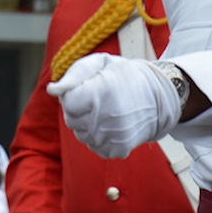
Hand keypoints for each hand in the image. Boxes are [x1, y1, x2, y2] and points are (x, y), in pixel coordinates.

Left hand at [48, 53, 180, 158]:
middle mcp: (106, 118)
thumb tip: (52, 90)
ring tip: (106, 111)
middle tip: (98, 99)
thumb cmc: (125, 76)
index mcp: (101, 94)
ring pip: (81, 135)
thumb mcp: (100, 63)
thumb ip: (73, 75)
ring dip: (87, 124)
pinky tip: (111, 124)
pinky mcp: (119, 149)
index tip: (88, 88)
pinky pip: (95, 147)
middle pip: (72, 120)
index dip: (74, 95)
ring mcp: (113, 136)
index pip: (68, 103)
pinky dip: (99, 137)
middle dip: (79, 110)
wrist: (159, 97)